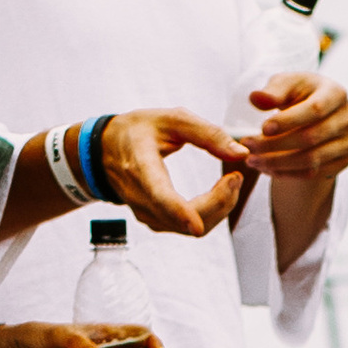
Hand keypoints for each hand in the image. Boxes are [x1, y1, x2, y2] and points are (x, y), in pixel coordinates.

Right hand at [100, 109, 254, 240]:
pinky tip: (219, 193)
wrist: (106, 149)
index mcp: (140, 167)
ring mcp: (147, 214)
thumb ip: (208, 134)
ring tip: (231, 181)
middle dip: (220, 202)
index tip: (195, 225)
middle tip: (236, 177)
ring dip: (219, 208)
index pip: (159, 196)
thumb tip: (241, 153)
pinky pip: (190, 227)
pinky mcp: (156, 221)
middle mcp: (141, 197)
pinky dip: (211, 213)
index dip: (178, 212)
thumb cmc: (139, 130)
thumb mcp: (171, 119)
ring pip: (192, 228)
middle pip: (186, 219)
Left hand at [233, 68, 347, 182]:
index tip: (263, 128)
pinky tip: (268, 168)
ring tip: (253, 161)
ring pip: (312, 160)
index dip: (289, 121)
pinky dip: (287, 174)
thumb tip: (256, 98)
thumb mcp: (287, 85)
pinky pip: (313, 173)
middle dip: (276, 145)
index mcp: (336, 93)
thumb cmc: (300, 94)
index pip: (315, 110)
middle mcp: (347, 119)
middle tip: (249, 147)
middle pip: (311, 138)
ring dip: (278, 163)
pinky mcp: (343, 161)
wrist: (318, 113)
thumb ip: (272, 91)